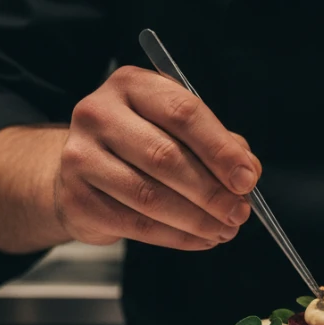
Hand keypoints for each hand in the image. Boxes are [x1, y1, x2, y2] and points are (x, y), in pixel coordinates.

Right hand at [55, 66, 260, 249]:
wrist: (81, 172)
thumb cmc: (141, 144)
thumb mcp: (178, 130)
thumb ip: (218, 144)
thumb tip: (247, 172)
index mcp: (132, 85)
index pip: (183, 113)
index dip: (220, 149)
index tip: (247, 179)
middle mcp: (99, 114)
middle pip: (165, 156)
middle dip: (211, 191)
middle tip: (240, 212)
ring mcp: (80, 156)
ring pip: (150, 196)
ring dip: (196, 219)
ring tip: (224, 230)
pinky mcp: (76, 199)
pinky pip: (135, 225)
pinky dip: (176, 237)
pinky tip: (200, 239)